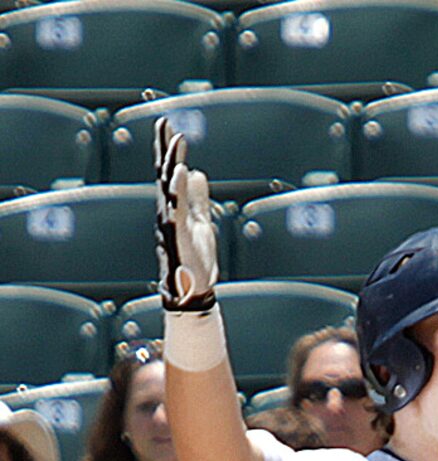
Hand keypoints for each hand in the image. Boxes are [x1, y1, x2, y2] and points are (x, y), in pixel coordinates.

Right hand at [154, 120, 217, 311]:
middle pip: (164, 174)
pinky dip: (178, 191)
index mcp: (174, 207)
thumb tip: (198, 174)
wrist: (192, 288)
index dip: (168, 149)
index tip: (167, 126)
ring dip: (172, 165)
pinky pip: (175, 208)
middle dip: (164, 148)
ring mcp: (171, 222)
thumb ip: (199, 199)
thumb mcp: (202, 222)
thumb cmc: (195, 259)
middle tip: (164, 123)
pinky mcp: (177, 236)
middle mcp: (168, 210)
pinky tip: (180, 174)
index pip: (169, 172)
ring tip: (176, 143)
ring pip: (169, 188)